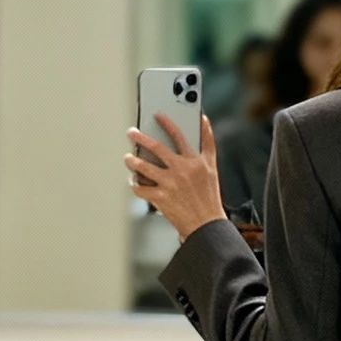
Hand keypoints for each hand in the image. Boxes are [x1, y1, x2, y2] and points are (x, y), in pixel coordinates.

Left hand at [124, 111, 226, 241]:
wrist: (206, 225)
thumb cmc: (209, 197)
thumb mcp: (212, 167)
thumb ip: (208, 142)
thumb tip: (203, 120)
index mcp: (195, 161)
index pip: (179, 135)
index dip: (167, 122)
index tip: (157, 115)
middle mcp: (182, 170)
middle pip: (156, 147)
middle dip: (140, 137)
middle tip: (131, 132)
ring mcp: (169, 184)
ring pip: (143, 166)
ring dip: (132, 160)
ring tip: (128, 157)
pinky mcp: (160, 198)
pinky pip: (140, 188)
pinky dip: (135, 184)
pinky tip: (134, 181)